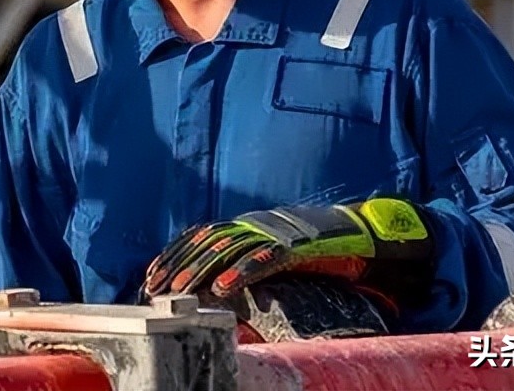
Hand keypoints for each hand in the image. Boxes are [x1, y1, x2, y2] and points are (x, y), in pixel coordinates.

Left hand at [141, 198, 434, 304]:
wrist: (361, 234)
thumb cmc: (317, 247)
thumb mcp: (274, 249)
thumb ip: (247, 257)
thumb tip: (216, 282)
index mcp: (248, 224)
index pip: (201, 235)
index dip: (175, 252)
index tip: (151, 273)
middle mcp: (256, 224)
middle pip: (207, 242)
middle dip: (179, 264)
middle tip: (155, 287)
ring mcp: (275, 233)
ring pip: (230, 250)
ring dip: (203, 270)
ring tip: (182, 289)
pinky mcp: (296, 246)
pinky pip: (264, 261)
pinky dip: (242, 274)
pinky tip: (224, 289)